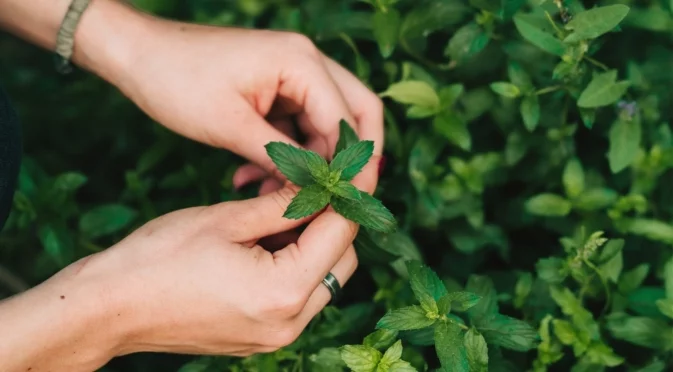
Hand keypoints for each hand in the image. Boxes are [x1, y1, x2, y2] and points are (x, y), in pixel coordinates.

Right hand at [0, 185, 357, 370]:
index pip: (341, 234)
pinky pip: (298, 298)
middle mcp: (289, 323)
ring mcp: (276, 336)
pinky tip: (267, 240)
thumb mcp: (226, 218)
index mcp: (283, 291)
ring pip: (323, 280)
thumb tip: (321, 183)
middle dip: (333, 222)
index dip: (349, 195)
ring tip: (280, 211)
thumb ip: (284, 203)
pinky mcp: (262, 337)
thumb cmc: (159, 258)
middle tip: (311, 187)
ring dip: (313, 244)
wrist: (110, 307)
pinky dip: (294, 266)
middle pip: (341, 262)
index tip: (351, 168)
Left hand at [97, 7, 383, 194]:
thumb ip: (282, 158)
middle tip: (336, 200)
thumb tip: (317, 190)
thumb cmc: (176, 80)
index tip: (345, 205)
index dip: (351, 166)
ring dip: (309, 162)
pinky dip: (287, 154)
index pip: (347, 120)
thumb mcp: (230, 126)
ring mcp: (293, 74)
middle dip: (347, 161)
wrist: (136, 54)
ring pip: (325, 125)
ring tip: (274, 194)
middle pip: (355, 114)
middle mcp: (306, 62)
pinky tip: (256, 178)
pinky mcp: (276, 88)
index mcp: (301, 62)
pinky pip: (298, 126)